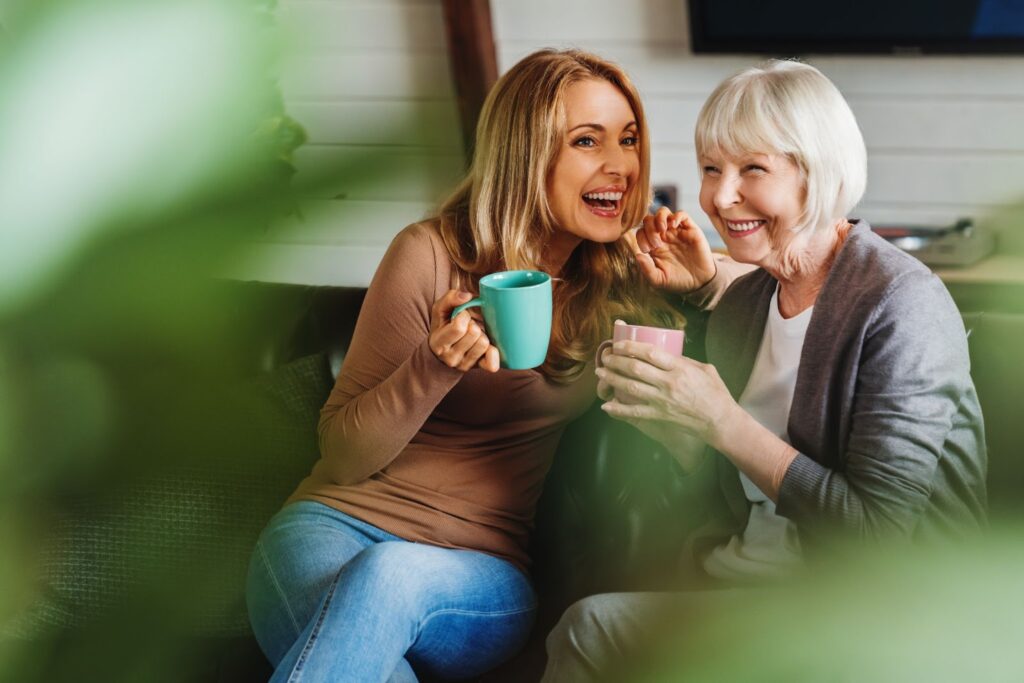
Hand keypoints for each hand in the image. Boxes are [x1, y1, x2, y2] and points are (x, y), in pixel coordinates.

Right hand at [428, 290, 499, 372]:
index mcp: (439, 342)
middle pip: (474, 334)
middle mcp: (450, 357)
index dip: (463, 316)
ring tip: (474, 336)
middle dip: (473, 325)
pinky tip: (488, 347)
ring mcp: (464, 365)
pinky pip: (491, 363)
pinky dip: (493, 353)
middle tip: (468, 326)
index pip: (459, 327)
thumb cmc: (443, 327)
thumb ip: (450, 298)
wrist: (442, 353)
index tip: (460, 317)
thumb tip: (467, 296)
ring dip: (482, 335)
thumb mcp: (440, 310)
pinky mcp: (477, 368)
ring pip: (484, 343)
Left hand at [595, 339, 737, 450]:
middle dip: (616, 361)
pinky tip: (606, 406)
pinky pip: (635, 412)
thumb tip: (666, 353)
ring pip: (631, 387)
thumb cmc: (715, 393)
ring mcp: (662, 401)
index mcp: (680, 368)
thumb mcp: (704, 369)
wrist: (720, 421)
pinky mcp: (659, 416)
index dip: (631, 347)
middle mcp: (669, 383)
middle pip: (636, 368)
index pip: (650, 353)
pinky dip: (618, 410)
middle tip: (605, 357)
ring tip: (600, 372)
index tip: (619, 344)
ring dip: (613, 379)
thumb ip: (684, 360)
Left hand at [625, 207, 716, 293]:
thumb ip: (647, 269)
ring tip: (662, 230)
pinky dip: (676, 216)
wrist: (699, 282)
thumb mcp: (659, 279)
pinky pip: (681, 214)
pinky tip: (674, 226)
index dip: (641, 237)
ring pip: (663, 212)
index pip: (641, 232)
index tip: (648, 250)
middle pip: (649, 219)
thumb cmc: (677, 280)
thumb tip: (637, 255)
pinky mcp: (690, 229)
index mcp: (653, 246)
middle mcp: (663, 236)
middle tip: (656, 243)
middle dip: (649, 228)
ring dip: (659, 218)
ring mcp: (676, 231)